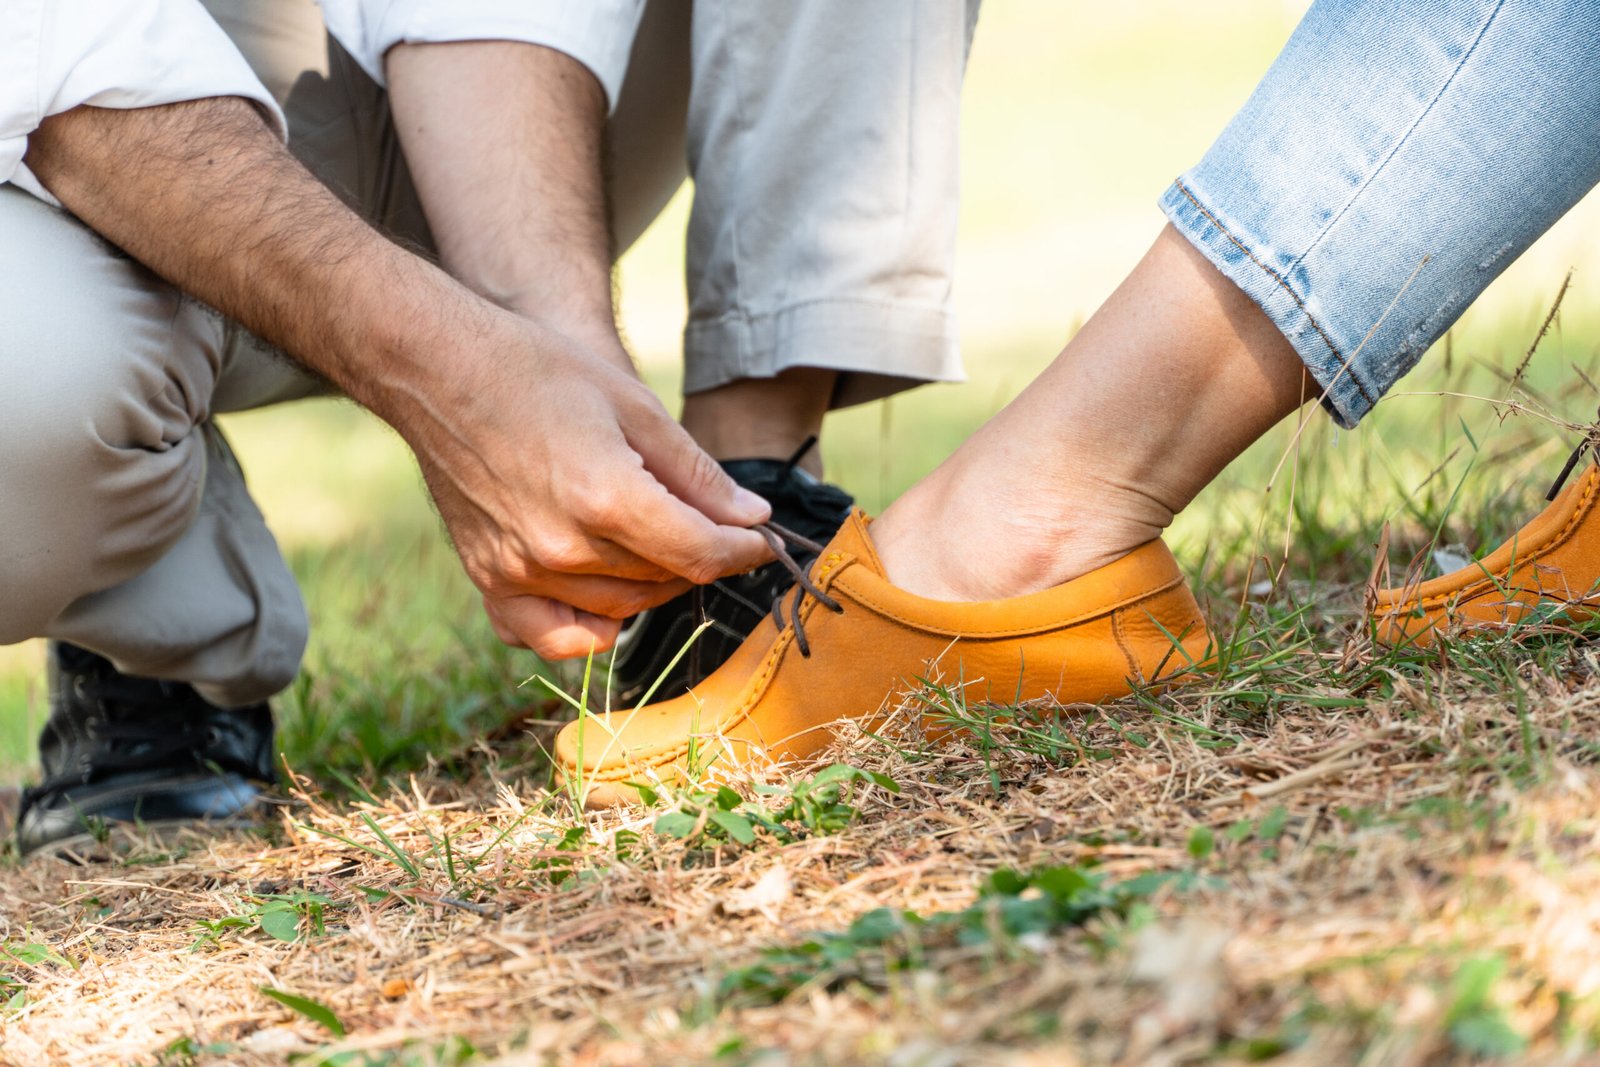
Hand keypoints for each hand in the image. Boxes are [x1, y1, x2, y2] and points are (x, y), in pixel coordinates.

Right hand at [401, 311, 772, 657]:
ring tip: (661, 543)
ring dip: (654, 586)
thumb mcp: (633, 406)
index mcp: (606, 497)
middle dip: (702, 558)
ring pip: (619, 609)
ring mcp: (521, 569)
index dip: (743, 551)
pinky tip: (606, 597)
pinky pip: (549, 635)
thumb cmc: (538, 372)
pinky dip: (586, 629)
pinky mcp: (489, 578)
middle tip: (713, 528)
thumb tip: (752, 517)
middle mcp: (562, 546)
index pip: (700, 553)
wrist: (437, 370)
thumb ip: (696, 473)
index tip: (760, 539)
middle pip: (664, 581)